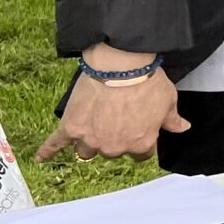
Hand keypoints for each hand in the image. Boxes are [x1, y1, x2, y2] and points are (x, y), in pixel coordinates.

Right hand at [37, 48, 187, 163]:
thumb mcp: (168, 100)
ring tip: (92, 127)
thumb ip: (173, 119)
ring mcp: (91, 139)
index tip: (137, 130)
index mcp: (140, 144)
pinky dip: (48, 151)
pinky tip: (41, 158)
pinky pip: (56, 143)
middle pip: (112, 151)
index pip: (141, 154)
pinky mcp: (71, 127)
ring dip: (89, 141)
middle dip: (114, 138)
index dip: (139, 141)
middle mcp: (114, 147)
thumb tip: (182, 128)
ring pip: (87, 151)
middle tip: (115, 118)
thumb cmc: (147, 81)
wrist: (120, 65)